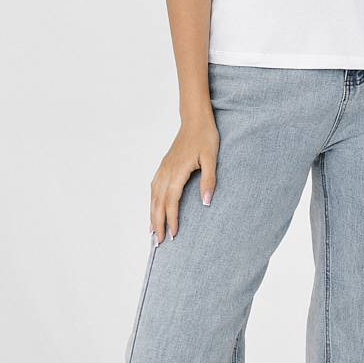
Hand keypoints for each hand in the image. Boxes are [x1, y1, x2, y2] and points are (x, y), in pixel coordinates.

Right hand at [150, 112, 218, 243]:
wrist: (195, 119)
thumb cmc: (205, 137)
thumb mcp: (212, 158)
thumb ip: (209, 180)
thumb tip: (206, 202)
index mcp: (177, 171)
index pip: (172, 201)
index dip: (171, 219)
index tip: (173, 234)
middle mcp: (166, 171)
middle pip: (158, 202)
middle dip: (158, 223)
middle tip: (158, 243)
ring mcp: (163, 168)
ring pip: (153, 196)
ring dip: (152, 215)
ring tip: (151, 232)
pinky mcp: (164, 166)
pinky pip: (154, 188)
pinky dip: (152, 201)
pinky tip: (153, 209)